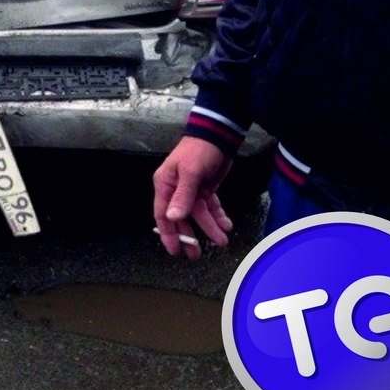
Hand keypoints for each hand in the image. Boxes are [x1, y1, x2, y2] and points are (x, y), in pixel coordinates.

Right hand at [153, 137, 233, 259]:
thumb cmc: (200, 150)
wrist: (219, 135)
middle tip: (196, 254)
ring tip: (221, 241)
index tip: (174, 250)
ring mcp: (191, 190)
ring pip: (199, 215)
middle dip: (189, 236)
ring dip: (209, 228)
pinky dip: (218, 217)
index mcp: (165, 185)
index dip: (168, 234)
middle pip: (181, 218)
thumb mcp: (191, 172)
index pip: (163, 214)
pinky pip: (210, 207)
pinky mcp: (206, 189)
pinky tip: (226, 225)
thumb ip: (183, 196)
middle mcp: (176, 189)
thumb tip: (173, 218)